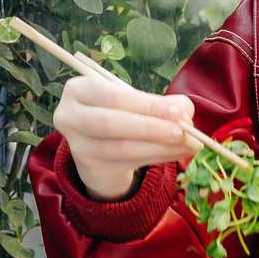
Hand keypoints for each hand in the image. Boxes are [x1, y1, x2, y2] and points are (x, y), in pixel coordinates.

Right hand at [54, 74, 194, 199]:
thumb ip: (161, 103)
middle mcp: (70, 117)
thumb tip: (185, 113)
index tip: (177, 112)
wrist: (99, 148)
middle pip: (111, 124)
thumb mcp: (135, 102)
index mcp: (78, 89)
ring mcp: (77, 146)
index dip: (146, 105)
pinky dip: (158, 157)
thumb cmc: (120, 113)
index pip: (113, 96)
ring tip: (188, 144)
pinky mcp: (90, 167)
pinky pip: (128, 163)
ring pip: (122, 148)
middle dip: (151, 127)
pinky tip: (178, 152)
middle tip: (183, 131)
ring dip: (160, 146)